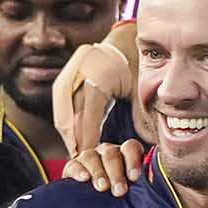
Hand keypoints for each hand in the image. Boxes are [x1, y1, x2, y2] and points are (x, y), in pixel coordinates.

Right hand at [52, 40, 133, 155]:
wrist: (119, 44)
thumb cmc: (134, 66)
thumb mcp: (140, 89)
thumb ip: (141, 115)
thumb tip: (147, 142)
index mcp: (96, 80)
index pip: (88, 119)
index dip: (88, 142)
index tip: (92, 158)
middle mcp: (77, 79)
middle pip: (70, 120)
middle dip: (75, 143)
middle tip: (81, 163)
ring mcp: (67, 78)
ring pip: (62, 116)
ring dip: (68, 136)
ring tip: (76, 154)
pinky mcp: (63, 82)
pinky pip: (61, 110)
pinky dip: (66, 126)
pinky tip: (73, 138)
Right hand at [62, 139, 145, 196]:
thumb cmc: (120, 200)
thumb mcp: (134, 193)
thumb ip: (143, 188)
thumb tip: (154, 188)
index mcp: (125, 155)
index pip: (130, 148)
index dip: (133, 161)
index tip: (134, 177)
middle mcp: (107, 153)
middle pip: (111, 154)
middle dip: (116, 173)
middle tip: (119, 191)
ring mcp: (88, 158)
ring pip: (92, 157)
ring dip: (98, 173)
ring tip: (102, 187)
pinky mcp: (72, 167)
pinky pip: (74, 165)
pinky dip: (79, 171)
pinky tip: (84, 179)